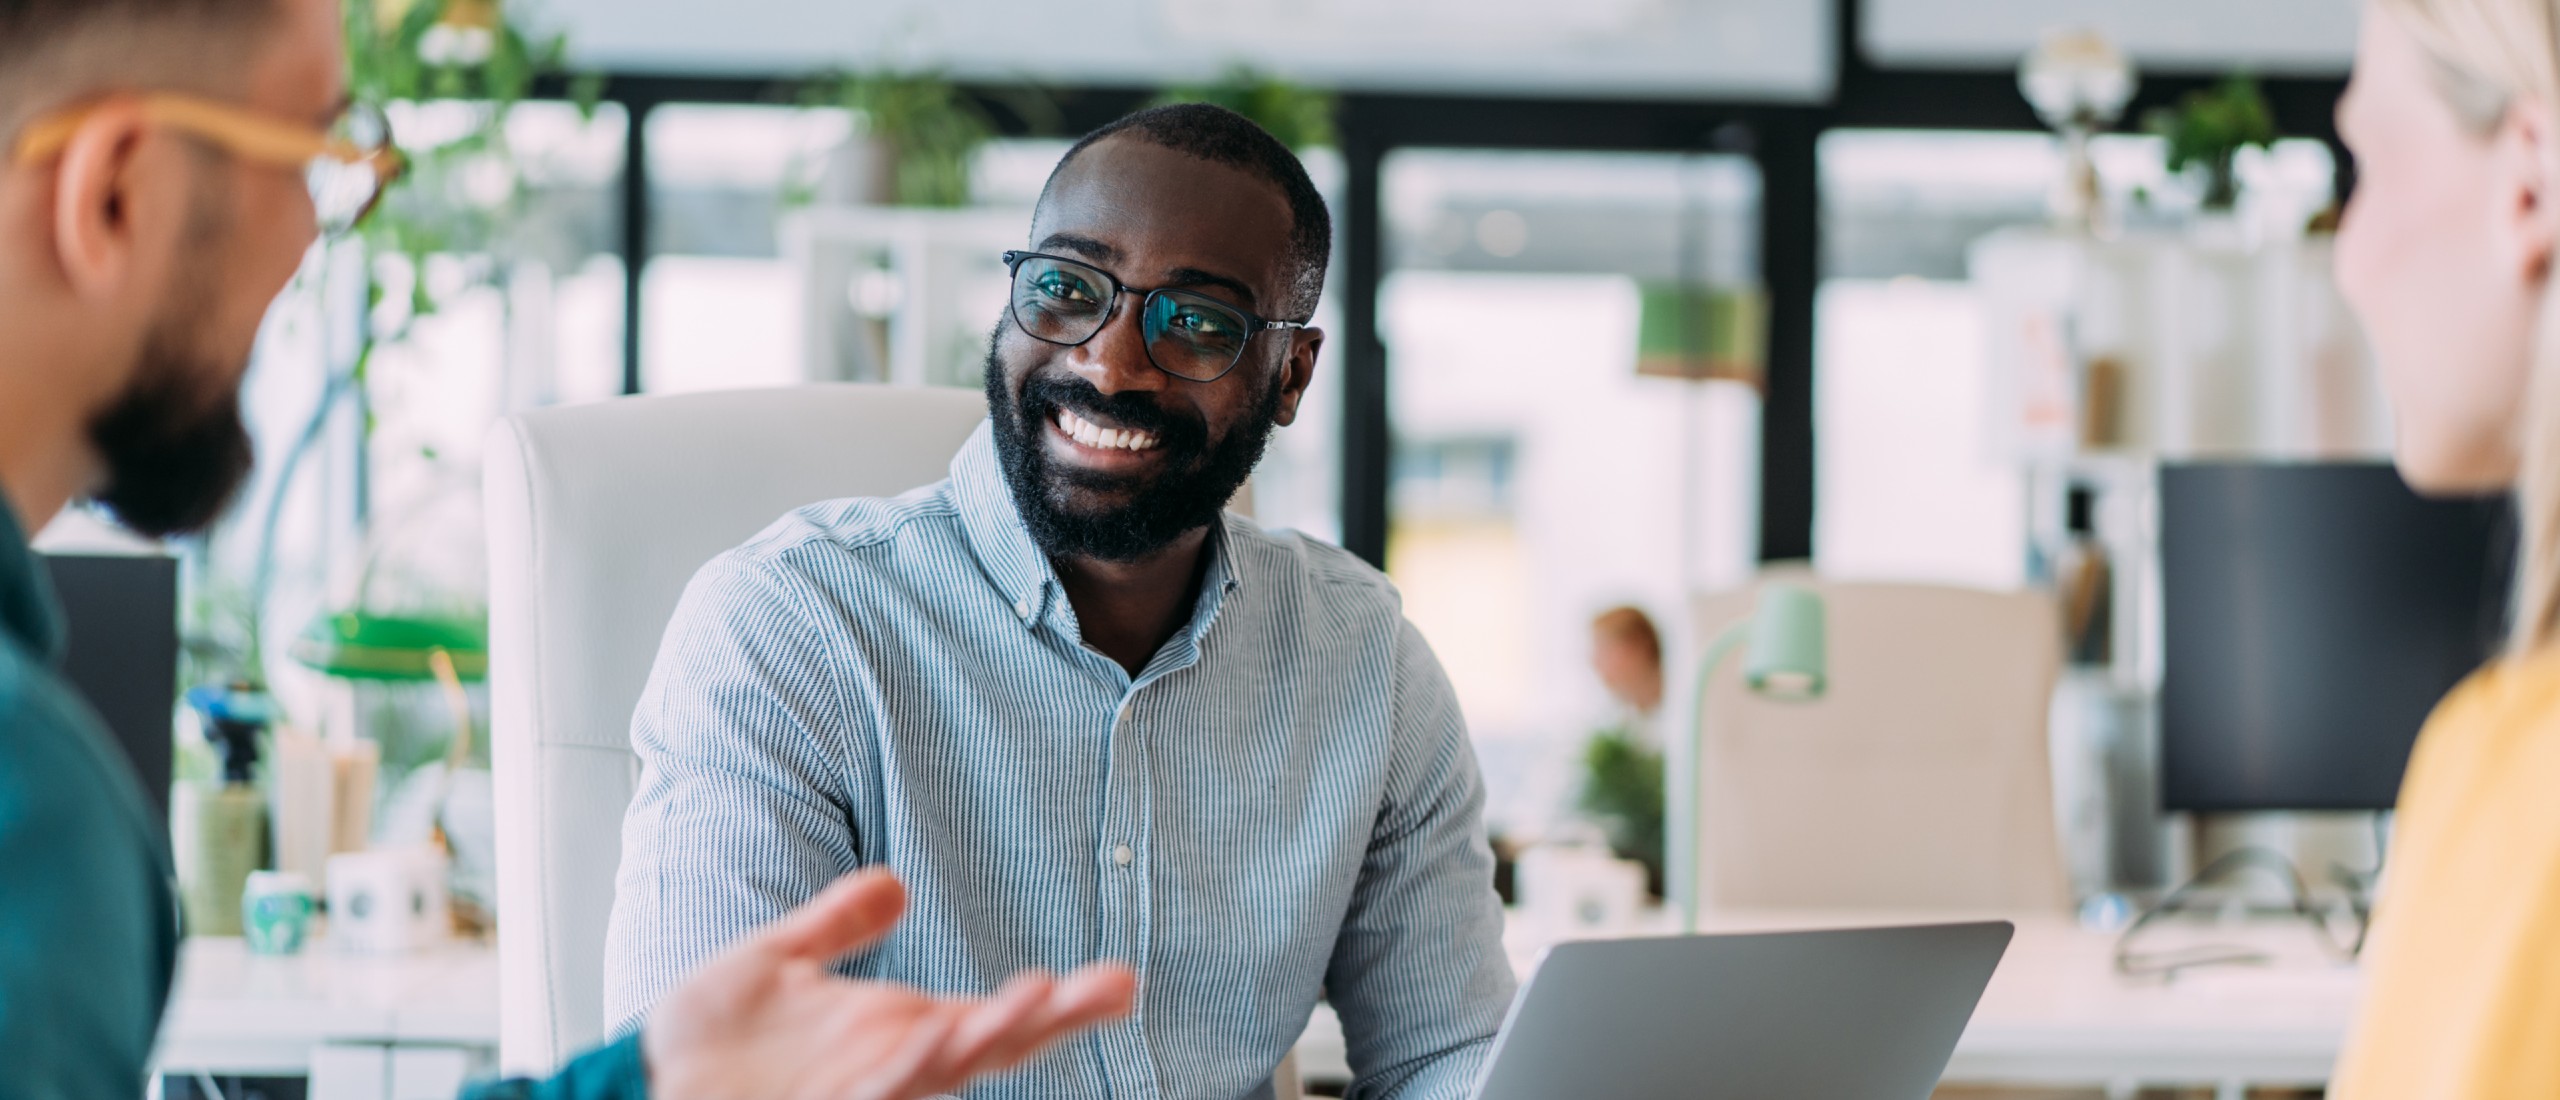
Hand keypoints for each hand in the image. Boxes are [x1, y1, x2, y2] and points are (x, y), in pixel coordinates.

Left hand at [642, 868, 1136, 1099]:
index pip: (993, 1019)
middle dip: (1052, 1019)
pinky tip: (939, 1043)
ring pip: (940, 1072)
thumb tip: (896, 885)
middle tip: (1111, 988)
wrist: (641, 1084)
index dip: (1056, 1003)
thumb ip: (837, 925)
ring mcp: (860, 1097)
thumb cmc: (706, 1042)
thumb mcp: (778, 960)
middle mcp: (891, 1071)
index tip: (1120, 980)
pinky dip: (909, 1074)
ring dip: (987, 1037)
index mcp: (896, 1035)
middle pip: (989, 1047)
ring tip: (1036, 999)